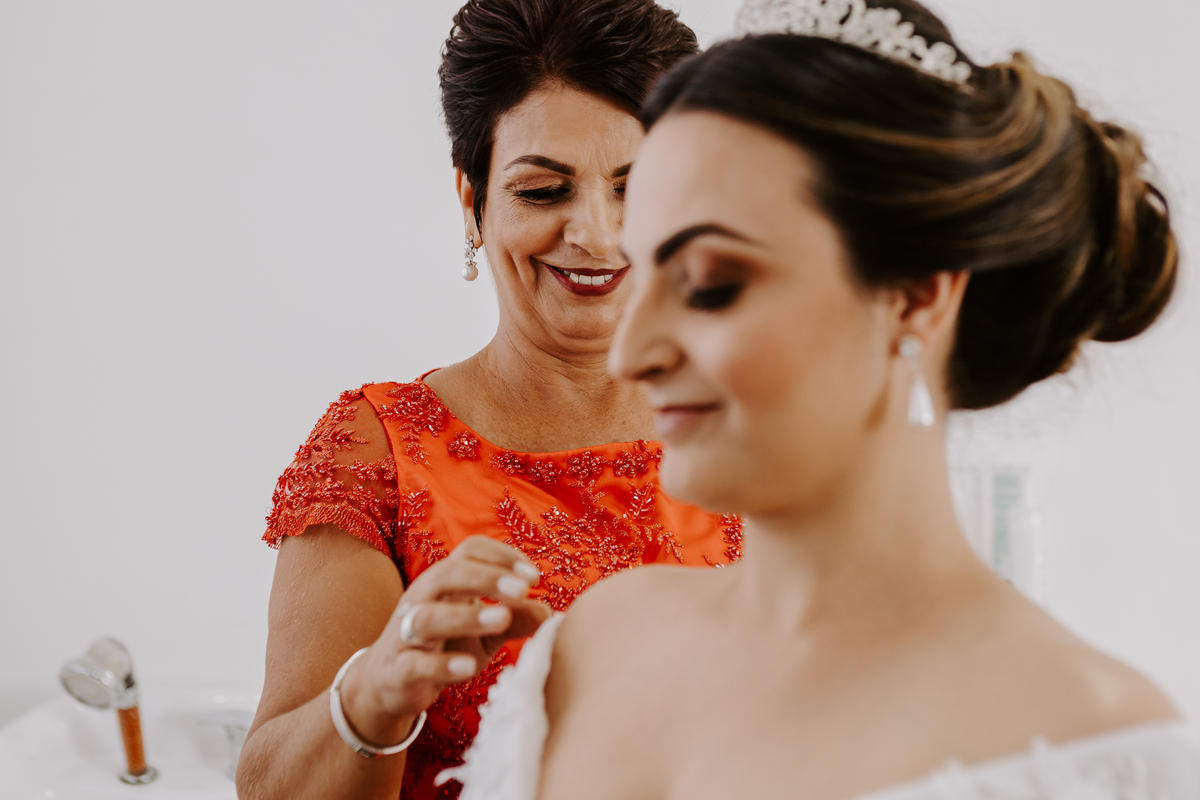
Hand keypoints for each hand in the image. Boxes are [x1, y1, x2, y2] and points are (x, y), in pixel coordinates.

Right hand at [337, 536, 550, 745]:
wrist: (390, 684)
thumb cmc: (447, 647)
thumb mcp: (486, 633)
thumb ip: (516, 620)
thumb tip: (548, 612)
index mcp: (446, 582)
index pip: (469, 551)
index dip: (501, 556)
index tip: (533, 576)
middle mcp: (422, 599)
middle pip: (447, 574)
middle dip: (487, 577)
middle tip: (523, 589)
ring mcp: (405, 634)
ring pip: (427, 616)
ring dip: (466, 616)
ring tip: (502, 619)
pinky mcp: (398, 671)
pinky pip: (415, 663)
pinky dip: (442, 665)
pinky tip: (469, 667)